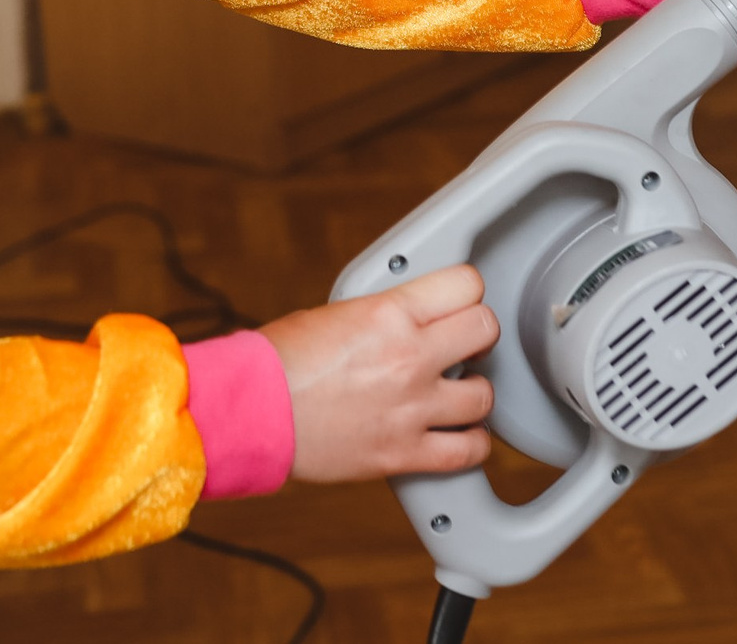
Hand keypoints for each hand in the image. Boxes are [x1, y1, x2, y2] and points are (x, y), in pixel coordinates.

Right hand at [261, 264, 497, 483]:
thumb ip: (387, 313)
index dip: (466, 291)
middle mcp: (409, 357)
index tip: (460, 302)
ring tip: (456, 391)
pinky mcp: (403, 453)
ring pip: (485, 395)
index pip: (467, 284)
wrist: (250, 412)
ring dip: (474, 391)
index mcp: (390, 313)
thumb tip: (415, 316)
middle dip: (477, 334)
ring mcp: (410, 407)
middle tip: (462, 343)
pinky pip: (468, 451)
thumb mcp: (338, 311)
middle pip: (486, 330)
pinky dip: (471, 443)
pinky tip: (459, 433)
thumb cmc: (278, 362)